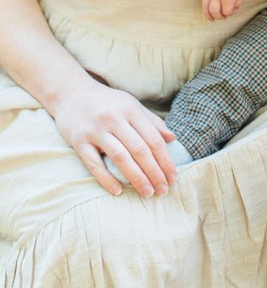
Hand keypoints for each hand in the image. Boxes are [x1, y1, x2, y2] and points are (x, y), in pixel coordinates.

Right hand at [52, 81, 177, 196]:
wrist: (71, 94)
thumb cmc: (108, 103)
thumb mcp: (132, 106)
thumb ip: (152, 122)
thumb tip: (173, 138)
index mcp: (131, 111)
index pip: (154, 140)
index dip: (165, 161)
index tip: (173, 177)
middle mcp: (114, 120)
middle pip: (140, 150)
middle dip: (154, 173)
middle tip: (163, 190)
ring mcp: (95, 131)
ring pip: (120, 157)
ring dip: (136, 178)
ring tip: (147, 192)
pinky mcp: (78, 141)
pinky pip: (94, 163)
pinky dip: (106, 178)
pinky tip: (117, 191)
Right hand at [201, 0, 248, 20]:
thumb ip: (237, 4)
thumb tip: (229, 11)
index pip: (226, 12)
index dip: (231, 13)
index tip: (235, 8)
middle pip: (214, 11)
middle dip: (219, 17)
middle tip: (222, 17)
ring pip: (204, 6)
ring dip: (207, 14)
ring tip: (211, 18)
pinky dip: (205, 5)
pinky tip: (208, 7)